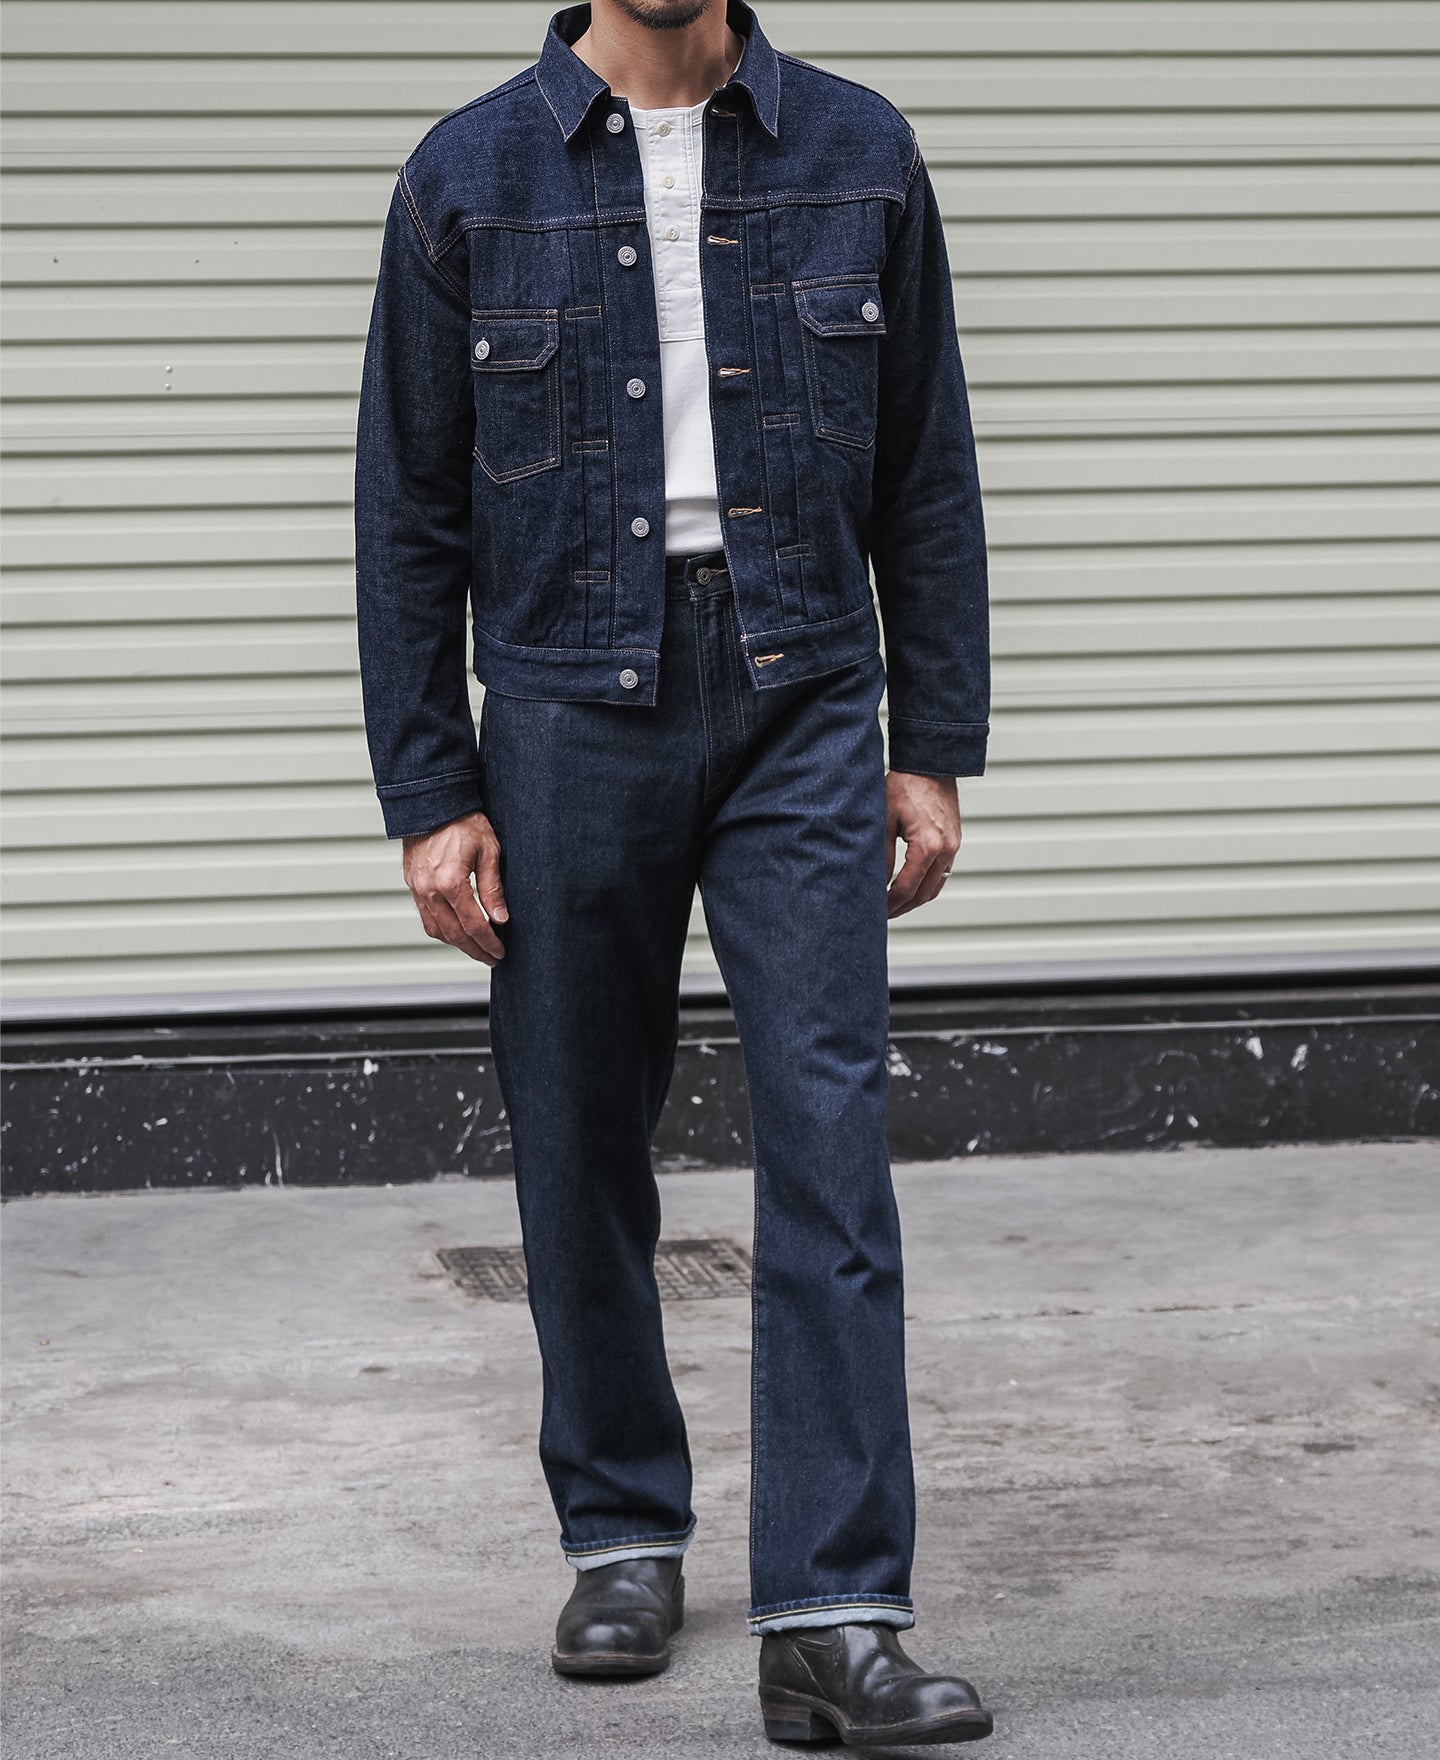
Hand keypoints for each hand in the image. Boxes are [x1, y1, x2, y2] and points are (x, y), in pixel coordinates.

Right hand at [402, 811, 508, 965]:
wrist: (432, 804)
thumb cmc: (463, 822)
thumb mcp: (489, 851)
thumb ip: (493, 888)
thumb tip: (500, 919)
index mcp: (450, 882)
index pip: (473, 925)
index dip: (489, 942)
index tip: (500, 952)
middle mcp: (429, 890)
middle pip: (454, 934)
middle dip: (475, 950)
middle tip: (492, 958)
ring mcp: (417, 889)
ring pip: (437, 930)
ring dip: (458, 944)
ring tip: (477, 948)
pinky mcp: (412, 885)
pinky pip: (426, 918)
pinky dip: (442, 930)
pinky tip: (457, 932)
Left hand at [885, 772, 960, 917]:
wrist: (931, 764)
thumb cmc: (905, 786)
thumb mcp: (884, 819)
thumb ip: (882, 855)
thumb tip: (876, 884)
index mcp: (928, 846)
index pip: (906, 888)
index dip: (890, 904)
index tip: (876, 912)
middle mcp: (946, 850)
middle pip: (923, 894)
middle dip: (902, 908)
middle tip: (883, 916)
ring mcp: (953, 847)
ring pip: (935, 887)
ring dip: (915, 900)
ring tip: (895, 906)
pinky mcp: (954, 842)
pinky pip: (942, 874)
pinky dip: (926, 886)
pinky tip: (910, 887)